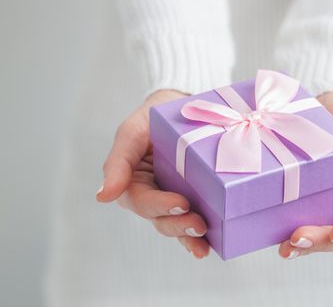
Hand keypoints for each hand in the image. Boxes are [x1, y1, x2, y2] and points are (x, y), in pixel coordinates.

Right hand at [96, 89, 210, 258]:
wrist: (182, 107)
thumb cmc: (152, 117)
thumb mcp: (132, 131)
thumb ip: (118, 161)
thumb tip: (103, 196)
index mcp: (132, 181)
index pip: (141, 200)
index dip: (159, 205)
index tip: (182, 203)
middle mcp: (151, 194)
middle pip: (159, 218)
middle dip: (178, 225)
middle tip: (199, 224)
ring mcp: (171, 198)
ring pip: (175, 224)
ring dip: (188, 235)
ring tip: (204, 240)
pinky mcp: (192, 199)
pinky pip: (191, 219)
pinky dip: (197, 236)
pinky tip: (207, 246)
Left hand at [279, 91, 332, 258]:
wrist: (311, 105)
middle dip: (321, 242)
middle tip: (298, 239)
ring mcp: (323, 205)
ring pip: (319, 236)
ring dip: (304, 247)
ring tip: (286, 250)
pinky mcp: (300, 202)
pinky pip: (296, 223)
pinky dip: (286, 234)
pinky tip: (273, 238)